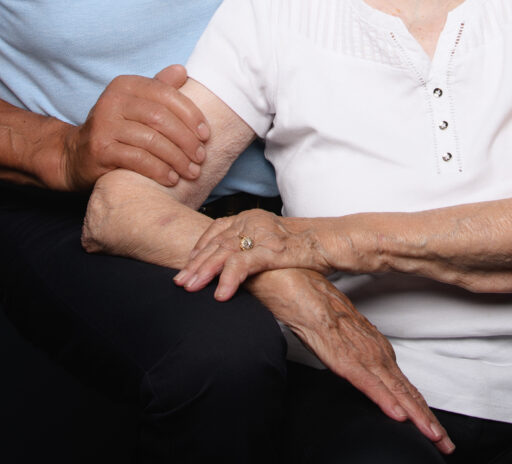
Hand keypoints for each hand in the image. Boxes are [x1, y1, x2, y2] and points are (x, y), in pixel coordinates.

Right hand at [60, 65, 209, 191]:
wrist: (75, 155)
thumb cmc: (116, 128)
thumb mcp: (135, 104)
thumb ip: (159, 88)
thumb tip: (182, 71)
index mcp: (125, 84)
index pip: (166, 94)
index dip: (190, 114)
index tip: (205, 134)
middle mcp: (112, 100)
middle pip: (161, 118)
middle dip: (186, 140)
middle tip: (201, 157)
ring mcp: (104, 124)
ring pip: (152, 140)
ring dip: (177, 158)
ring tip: (191, 170)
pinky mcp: (100, 150)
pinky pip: (138, 159)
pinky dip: (160, 170)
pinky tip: (171, 178)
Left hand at [175, 210, 328, 297]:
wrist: (333, 241)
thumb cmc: (307, 245)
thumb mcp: (273, 241)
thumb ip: (253, 246)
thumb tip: (235, 263)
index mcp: (252, 217)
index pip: (217, 229)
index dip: (200, 247)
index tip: (187, 264)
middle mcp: (253, 221)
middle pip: (215, 242)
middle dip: (194, 264)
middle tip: (179, 281)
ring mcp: (261, 234)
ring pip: (223, 252)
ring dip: (204, 272)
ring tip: (190, 289)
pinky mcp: (271, 249)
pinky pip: (243, 265)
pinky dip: (228, 280)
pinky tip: (220, 295)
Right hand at [249, 269, 453, 454]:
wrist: (296, 282)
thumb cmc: (314, 302)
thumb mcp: (339, 335)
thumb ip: (354, 352)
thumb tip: (362, 370)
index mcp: (374, 346)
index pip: (402, 384)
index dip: (420, 409)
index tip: (436, 431)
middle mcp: (373, 350)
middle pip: (405, 391)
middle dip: (427, 420)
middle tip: (446, 445)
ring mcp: (361, 353)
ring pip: (394, 390)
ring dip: (416, 415)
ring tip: (434, 436)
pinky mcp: (343, 356)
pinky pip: (367, 382)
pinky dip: (385, 399)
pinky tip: (398, 414)